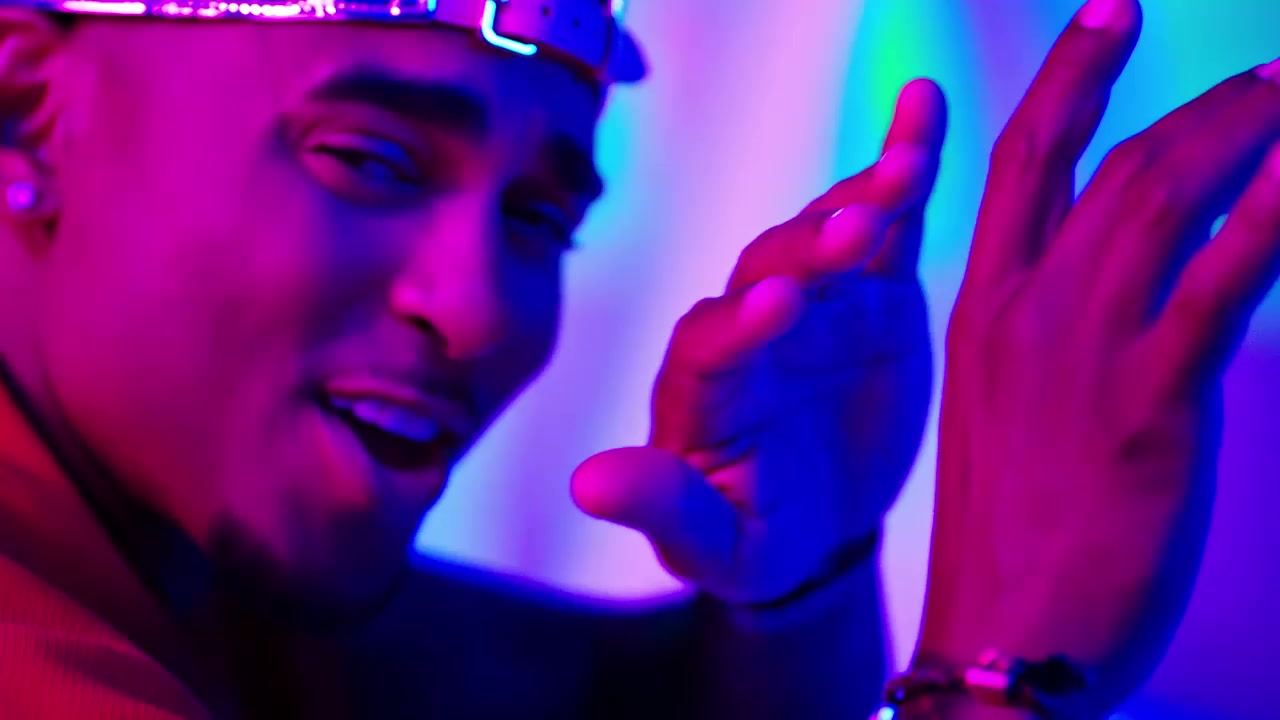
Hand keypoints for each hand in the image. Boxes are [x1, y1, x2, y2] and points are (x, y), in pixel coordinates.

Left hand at [571, 80, 947, 604]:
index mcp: (704, 385)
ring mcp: (813, 299)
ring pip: (827, 235)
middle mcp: (749, 324)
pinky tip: (924, 106)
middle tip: (854, 235)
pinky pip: (886, 224)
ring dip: (862, 199)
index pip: (711, 345)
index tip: (778, 306)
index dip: (742, 323)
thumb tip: (588, 485)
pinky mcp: (869, 289)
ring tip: (903, 170)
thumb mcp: (710, 544)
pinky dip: (904, 167)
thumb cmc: (752, 535)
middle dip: (810, 252)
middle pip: (769, 272)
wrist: (819, 522)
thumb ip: (661, 506)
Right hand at [918, 0, 1279, 711]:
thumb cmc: (1009, 535)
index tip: (1108, 13)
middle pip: (1112, 163)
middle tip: (1266, 76)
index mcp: (979, 312)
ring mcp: (1077, 354)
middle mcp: (1020, 312)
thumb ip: (1052, 339)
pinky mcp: (1144, 407)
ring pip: (1162, 197)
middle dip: (1199, 104)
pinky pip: (1217, 283)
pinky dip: (1273, 215)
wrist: (995, 642)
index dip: (1070, 77)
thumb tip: (1131, 292)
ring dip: (1244, 130)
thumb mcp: (1008, 414)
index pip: (1021, 164)